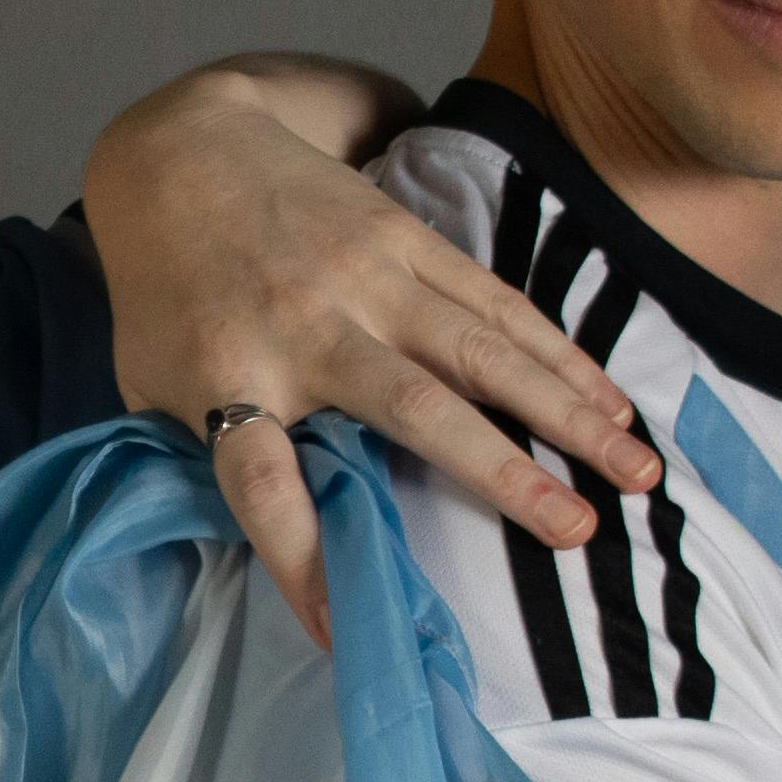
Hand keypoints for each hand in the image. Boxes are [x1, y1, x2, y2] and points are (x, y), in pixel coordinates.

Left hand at [82, 63, 663, 647]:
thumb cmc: (163, 290)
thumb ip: (199, 451)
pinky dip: (557, 353)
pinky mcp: (407, 241)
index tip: (341, 630)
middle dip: (498, 473)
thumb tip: (245, 549)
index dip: (298, 557)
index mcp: (227, 378)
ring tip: (635, 471)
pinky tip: (611, 401)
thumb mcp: (146, 378)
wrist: (180, 151)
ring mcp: (366, 280)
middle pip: (412, 410)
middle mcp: (306, 330)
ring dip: (563, 412)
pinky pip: (494, 302)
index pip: (261, 483)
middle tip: (575, 533)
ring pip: (478, 353)